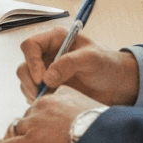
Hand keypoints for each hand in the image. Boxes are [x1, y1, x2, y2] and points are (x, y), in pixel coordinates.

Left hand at [0, 87, 98, 142]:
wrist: (99, 142)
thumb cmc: (99, 128)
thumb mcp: (89, 105)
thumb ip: (77, 105)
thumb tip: (80, 114)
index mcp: (56, 95)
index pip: (42, 104)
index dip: (42, 115)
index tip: (43, 122)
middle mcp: (41, 107)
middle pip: (28, 115)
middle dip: (30, 125)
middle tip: (33, 136)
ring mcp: (33, 124)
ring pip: (18, 128)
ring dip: (16, 136)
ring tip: (12, 142)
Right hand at [16, 26, 138, 105]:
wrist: (118, 85)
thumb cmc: (108, 65)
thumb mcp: (92, 59)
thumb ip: (69, 63)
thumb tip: (47, 77)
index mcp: (55, 39)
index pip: (30, 45)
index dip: (32, 61)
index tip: (41, 78)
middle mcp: (48, 54)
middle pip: (24, 64)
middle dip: (30, 80)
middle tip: (43, 93)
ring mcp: (48, 71)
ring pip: (26, 80)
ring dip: (33, 91)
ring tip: (50, 99)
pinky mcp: (50, 87)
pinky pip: (34, 93)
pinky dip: (38, 99)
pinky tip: (52, 102)